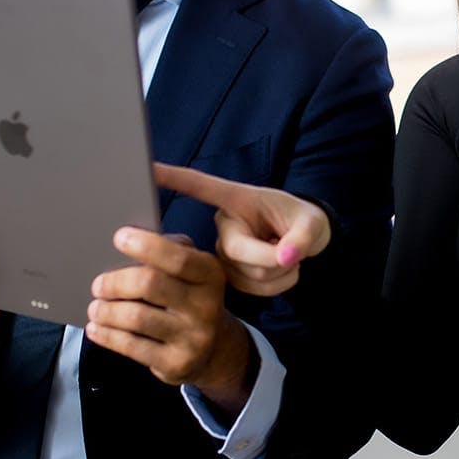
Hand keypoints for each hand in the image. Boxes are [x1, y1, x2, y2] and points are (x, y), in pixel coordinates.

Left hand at [85, 227, 253, 415]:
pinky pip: (132, 347)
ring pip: (136, 317)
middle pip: (150, 285)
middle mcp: (206, 305)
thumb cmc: (191, 298)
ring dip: (107, 311)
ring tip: (95, 308)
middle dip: (116, 282)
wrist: (214, 349)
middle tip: (98, 285)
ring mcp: (193, 337)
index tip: (119, 238)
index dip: (147, 247)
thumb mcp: (192, 271)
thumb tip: (132, 238)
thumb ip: (170, 250)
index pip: (179, 258)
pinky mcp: (176, 363)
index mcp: (210, 275)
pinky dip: (107, 335)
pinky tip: (97, 328)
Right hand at [152, 162, 330, 297]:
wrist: (307, 244)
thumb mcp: (312, 223)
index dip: (173, 178)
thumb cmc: (304, 221)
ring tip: (288, 255)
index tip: (146, 167)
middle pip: (240, 251)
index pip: (201, 187)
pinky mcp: (230, 277)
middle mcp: (224, 227)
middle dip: (274, 257)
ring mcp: (223, 254)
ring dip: (281, 272)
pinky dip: (279, 285)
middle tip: (295, 249)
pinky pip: (255, 290)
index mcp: (237, 200)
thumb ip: (302, 237)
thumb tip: (287, 256)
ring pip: (250, 275)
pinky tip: (283, 270)